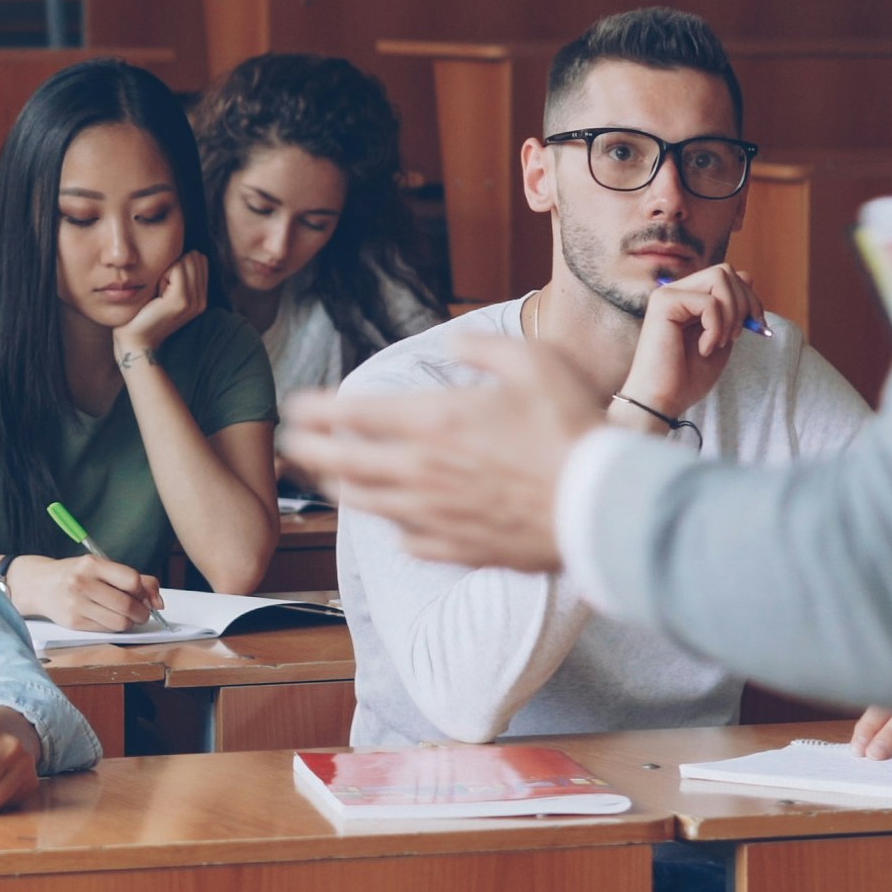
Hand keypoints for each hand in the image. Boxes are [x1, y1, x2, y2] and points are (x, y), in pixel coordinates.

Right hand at [7, 549, 161, 630]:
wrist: (39, 585)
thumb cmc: (76, 574)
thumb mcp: (100, 567)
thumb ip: (133, 578)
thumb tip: (158, 600)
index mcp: (91, 564)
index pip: (131, 580)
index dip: (144, 592)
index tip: (145, 596)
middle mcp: (82, 583)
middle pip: (127, 605)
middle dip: (142, 612)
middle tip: (142, 612)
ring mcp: (76, 604)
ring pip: (120, 622)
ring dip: (131, 622)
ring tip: (128, 616)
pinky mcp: (74, 622)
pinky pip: (107, 630)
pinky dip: (116, 627)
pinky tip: (111, 619)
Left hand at [113, 250, 210, 364]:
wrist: (137, 339)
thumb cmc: (144, 312)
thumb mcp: (166, 291)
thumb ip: (178, 275)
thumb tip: (185, 251)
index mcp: (201, 297)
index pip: (200, 259)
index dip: (180, 263)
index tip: (166, 283)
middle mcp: (202, 300)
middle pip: (195, 257)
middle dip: (175, 264)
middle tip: (161, 287)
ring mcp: (194, 301)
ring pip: (187, 260)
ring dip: (168, 269)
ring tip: (159, 291)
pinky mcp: (181, 300)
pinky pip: (176, 268)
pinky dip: (163, 275)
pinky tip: (157, 293)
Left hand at [281, 333, 606, 572]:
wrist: (602, 508)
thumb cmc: (573, 429)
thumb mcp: (533, 361)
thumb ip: (482, 346)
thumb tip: (453, 341)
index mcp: (433, 421)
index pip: (350, 414)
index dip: (314, 409)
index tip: (295, 406)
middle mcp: (420, 471)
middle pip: (341, 464)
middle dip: (306, 452)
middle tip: (289, 445)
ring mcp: (434, 516)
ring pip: (366, 505)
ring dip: (338, 489)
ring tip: (326, 480)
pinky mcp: (457, 550)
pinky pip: (406, 540)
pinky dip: (393, 525)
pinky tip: (395, 520)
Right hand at [619, 265, 762, 426]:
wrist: (661, 401)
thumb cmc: (687, 377)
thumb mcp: (722, 338)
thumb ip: (733, 310)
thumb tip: (748, 278)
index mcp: (690, 299)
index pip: (729, 276)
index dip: (749, 298)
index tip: (756, 327)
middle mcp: (677, 291)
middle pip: (727, 271)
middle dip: (744, 303)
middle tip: (736, 337)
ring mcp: (668, 294)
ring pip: (720, 277)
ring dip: (731, 313)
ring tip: (720, 341)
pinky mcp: (664, 303)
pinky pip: (709, 302)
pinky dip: (716, 328)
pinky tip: (704, 348)